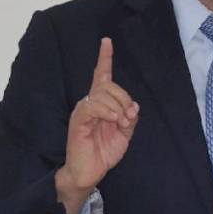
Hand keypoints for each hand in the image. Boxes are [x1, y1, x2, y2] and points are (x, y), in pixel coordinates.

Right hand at [55, 37, 138, 213]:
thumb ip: (129, 117)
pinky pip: (94, 106)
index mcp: (100, 103)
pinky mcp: (79, 120)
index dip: (104, 58)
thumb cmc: (103, 152)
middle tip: (129, 118)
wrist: (88, 173)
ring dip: (118, 108)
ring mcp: (83, 110)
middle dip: (124, 98)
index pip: (101, 75)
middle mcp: (89, 103)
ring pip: (103, 94)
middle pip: (109, 84)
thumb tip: (133, 106)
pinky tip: (114, 121)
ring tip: (121, 124)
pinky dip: (108, 111)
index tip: (107, 41)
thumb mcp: (124, 134)